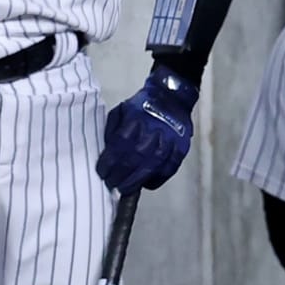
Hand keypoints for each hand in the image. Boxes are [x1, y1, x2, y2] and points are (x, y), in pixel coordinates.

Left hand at [96, 67, 198, 193]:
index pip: (119, 144)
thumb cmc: (143, 105)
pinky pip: (170, 167)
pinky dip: (158, 178)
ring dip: (137, 180)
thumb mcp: (121, 111)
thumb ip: (112, 131)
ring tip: (126, 188)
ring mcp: (170, 138)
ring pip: (153, 165)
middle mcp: (154, 128)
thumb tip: (105, 155)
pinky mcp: (182, 146)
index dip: (108, 162)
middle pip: (136, 157)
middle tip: (112, 183)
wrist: (171, 96)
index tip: (102, 172)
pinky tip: (147, 183)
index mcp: (136, 118)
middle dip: (121, 175)